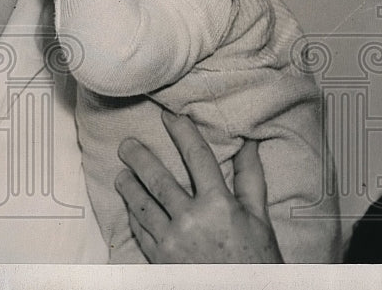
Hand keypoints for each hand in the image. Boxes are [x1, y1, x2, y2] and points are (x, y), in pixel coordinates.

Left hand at [114, 111, 282, 262]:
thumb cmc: (256, 264)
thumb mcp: (259, 220)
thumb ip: (250, 180)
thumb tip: (248, 143)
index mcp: (219, 206)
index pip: (196, 156)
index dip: (181, 131)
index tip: (169, 117)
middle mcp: (191, 220)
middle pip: (157, 178)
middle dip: (138, 157)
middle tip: (126, 144)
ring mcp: (171, 241)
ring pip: (141, 204)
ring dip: (128, 185)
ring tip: (122, 173)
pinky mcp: (159, 259)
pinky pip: (140, 230)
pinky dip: (134, 215)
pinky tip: (132, 206)